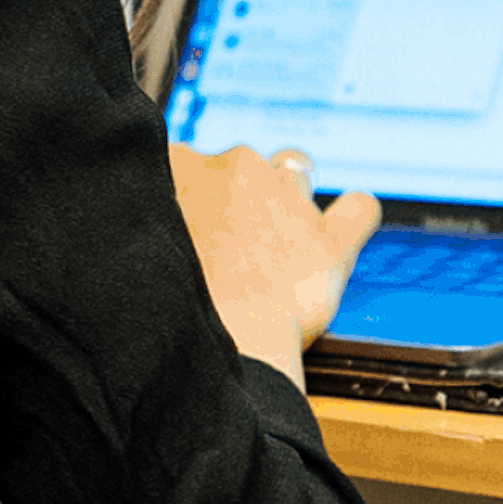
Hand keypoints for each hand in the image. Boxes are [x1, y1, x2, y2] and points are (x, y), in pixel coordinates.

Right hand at [167, 144, 381, 390]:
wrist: (218, 340)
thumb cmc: (170, 302)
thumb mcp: (142, 239)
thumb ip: (155, 212)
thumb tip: (167, 214)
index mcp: (182, 162)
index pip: (190, 162)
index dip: (193, 197)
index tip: (192, 227)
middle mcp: (237, 166)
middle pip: (242, 167)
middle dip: (239, 198)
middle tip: (227, 248)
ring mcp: (288, 198)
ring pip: (294, 176)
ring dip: (286, 204)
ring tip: (275, 244)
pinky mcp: (331, 238)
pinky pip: (360, 209)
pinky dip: (356, 214)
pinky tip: (347, 223)